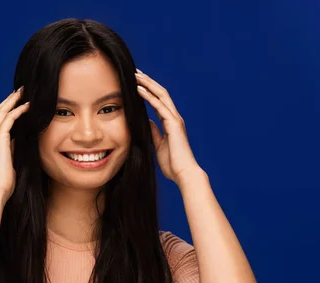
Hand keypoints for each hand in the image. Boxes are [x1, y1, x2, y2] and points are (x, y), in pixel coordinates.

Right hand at [0, 87, 29, 202]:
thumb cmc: (4, 182)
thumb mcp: (11, 162)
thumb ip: (13, 150)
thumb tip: (21, 142)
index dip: (7, 109)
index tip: (18, 101)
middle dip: (9, 99)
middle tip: (21, 90)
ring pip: (1, 112)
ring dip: (13, 100)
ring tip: (24, 92)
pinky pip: (8, 119)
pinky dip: (17, 110)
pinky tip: (27, 105)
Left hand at [135, 69, 201, 184]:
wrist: (184, 174)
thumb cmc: (173, 164)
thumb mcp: (158, 145)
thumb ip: (154, 133)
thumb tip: (147, 122)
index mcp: (170, 122)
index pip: (159, 101)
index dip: (148, 90)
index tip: (136, 82)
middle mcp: (174, 118)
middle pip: (161, 93)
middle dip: (148, 81)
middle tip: (135, 72)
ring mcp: (175, 120)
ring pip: (161, 95)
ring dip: (148, 84)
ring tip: (135, 75)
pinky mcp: (174, 124)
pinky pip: (160, 106)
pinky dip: (148, 96)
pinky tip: (139, 89)